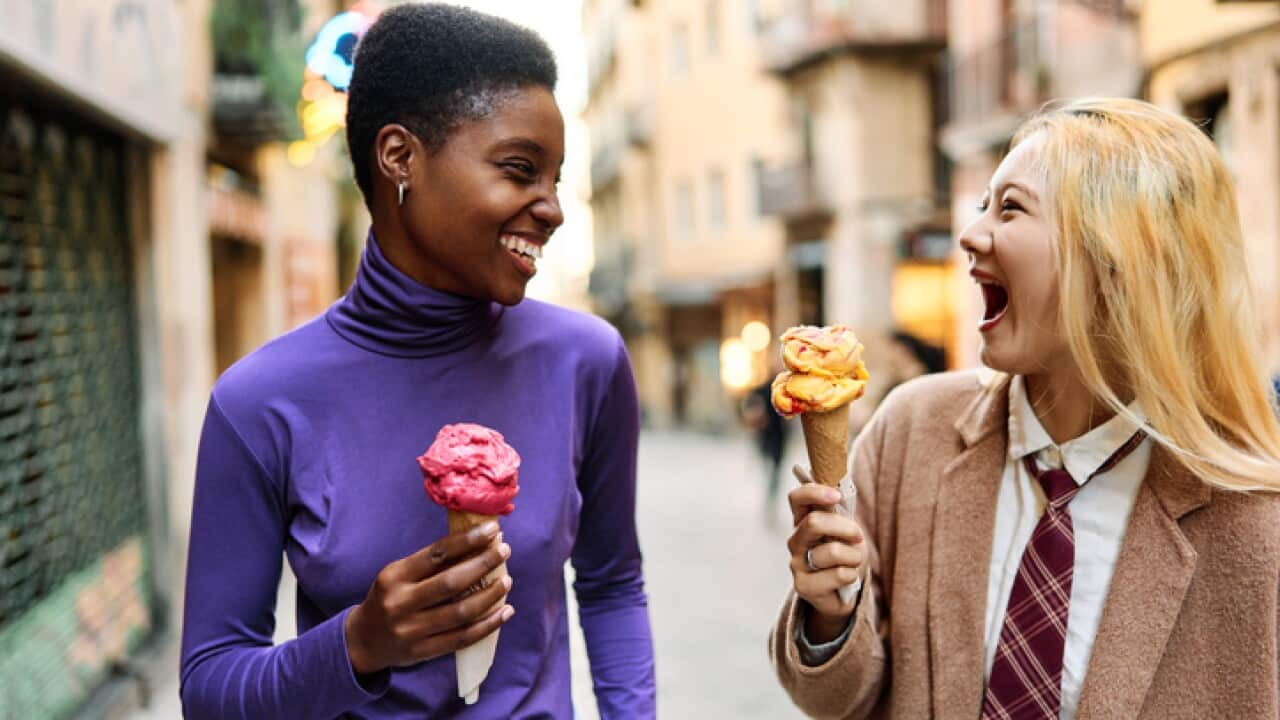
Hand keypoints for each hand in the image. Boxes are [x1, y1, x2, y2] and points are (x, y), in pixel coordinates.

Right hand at [345, 521, 513, 674]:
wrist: (364, 640)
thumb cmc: (390, 597)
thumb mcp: (399, 575)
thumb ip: (430, 563)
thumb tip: (476, 543)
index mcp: (394, 576)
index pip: (436, 554)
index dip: (467, 540)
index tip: (491, 530)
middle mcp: (400, 603)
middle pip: (451, 583)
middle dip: (483, 564)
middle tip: (504, 551)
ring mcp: (411, 630)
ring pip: (460, 612)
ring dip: (490, 595)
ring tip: (507, 582)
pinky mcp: (422, 652)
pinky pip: (462, 638)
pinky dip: (488, 625)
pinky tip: (505, 612)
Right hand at [787, 467, 864, 642]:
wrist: (843, 594)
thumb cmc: (845, 556)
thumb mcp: (845, 531)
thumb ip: (839, 514)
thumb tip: (838, 493)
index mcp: (802, 521)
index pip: (796, 498)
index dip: (814, 492)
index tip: (836, 495)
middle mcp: (795, 540)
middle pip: (814, 522)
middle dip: (845, 528)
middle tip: (858, 536)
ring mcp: (796, 564)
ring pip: (833, 552)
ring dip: (854, 557)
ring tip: (851, 563)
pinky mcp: (803, 586)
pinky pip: (839, 574)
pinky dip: (852, 576)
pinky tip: (845, 580)